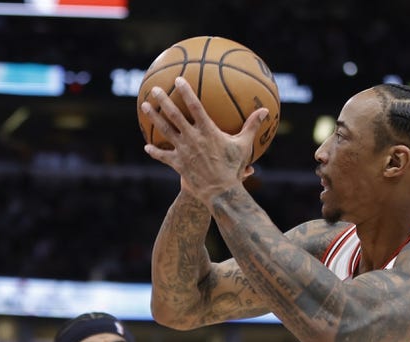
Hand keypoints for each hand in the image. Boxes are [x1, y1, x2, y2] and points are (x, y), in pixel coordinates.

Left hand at [142, 76, 268, 204]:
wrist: (220, 192)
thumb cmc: (234, 168)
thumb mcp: (244, 146)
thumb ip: (252, 126)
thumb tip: (265, 110)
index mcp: (207, 131)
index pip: (195, 106)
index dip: (186, 92)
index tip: (178, 79)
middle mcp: (192, 138)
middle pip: (174, 115)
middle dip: (163, 100)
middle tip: (154, 89)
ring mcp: (183, 151)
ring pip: (165, 131)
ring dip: (153, 118)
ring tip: (144, 106)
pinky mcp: (178, 164)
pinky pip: (164, 156)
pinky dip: (155, 152)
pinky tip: (147, 148)